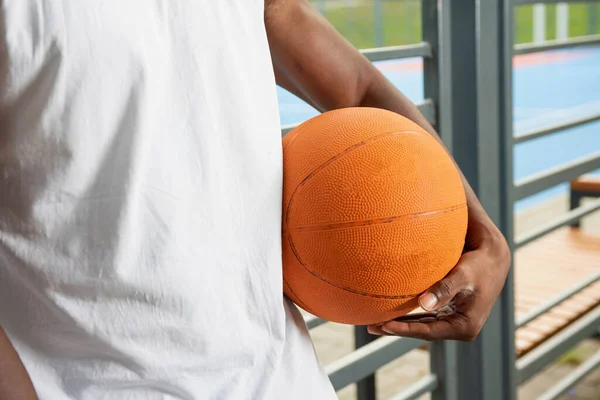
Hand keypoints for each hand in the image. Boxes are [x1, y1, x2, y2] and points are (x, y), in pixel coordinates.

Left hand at [367, 219, 510, 340]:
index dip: (404, 329)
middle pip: (422, 331)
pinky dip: (409, 316)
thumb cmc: (479, 264)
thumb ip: (445, 288)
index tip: (384, 325)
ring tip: (374, 323)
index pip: (428, 331)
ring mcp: (454, 321)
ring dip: (400, 324)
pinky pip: (425, 317)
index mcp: (465, 326)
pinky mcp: (449, 312)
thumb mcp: (463, 274)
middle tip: (370, 327)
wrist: (493, 256)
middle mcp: (460, 328)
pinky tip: (391, 312)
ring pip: (422, 325)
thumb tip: (424, 303)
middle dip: (396, 329)